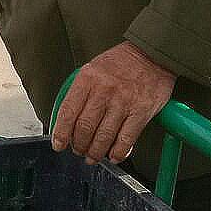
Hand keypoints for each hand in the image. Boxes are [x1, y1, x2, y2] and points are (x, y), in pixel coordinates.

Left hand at [51, 42, 175, 164]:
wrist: (152, 54)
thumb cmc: (121, 62)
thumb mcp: (93, 68)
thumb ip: (81, 91)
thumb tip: (69, 118)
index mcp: (88, 78)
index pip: (68, 112)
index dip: (61, 133)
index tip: (59, 144)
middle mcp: (104, 90)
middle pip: (84, 128)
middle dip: (78, 145)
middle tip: (78, 150)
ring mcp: (123, 102)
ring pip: (103, 137)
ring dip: (95, 152)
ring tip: (93, 156)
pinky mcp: (141, 111)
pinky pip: (125, 139)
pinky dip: (118, 152)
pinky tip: (114, 155)